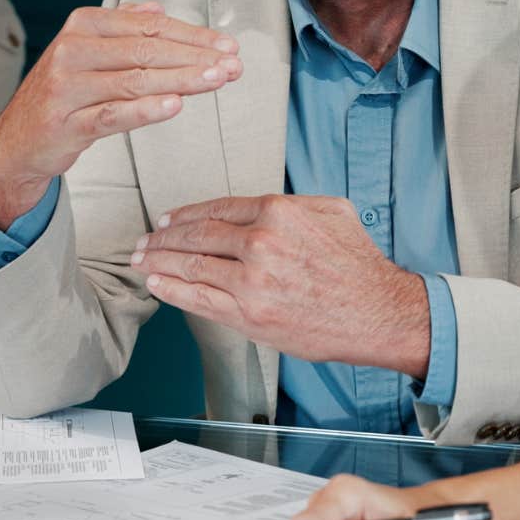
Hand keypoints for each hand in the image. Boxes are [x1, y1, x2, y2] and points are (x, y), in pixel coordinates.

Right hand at [0, 2, 241, 226]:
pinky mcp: (66, 123)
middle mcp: (71, 51)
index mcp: (82, 26)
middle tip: (233, 65)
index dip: (192, 35)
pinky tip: (175, 106)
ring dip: (182, 80)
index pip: (149, 26)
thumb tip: (156, 7)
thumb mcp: (86, 53)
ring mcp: (66, 87)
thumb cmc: (63, 95)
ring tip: (217, 81)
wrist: (18, 142)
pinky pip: (112, 115)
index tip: (227, 45)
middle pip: (146, 50)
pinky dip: (146, 110)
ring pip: (134, 80)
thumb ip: (119, 27)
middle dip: (195, 57)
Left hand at [137, 195, 430, 374]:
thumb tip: (262, 208)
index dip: (186, 215)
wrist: (377, 312)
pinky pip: (198, 299)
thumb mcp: (332, 212)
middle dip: (163, 239)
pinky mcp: (249, 315)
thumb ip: (292, 204)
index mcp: (278, 212)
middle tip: (145, 241)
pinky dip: (172, 290)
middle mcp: (261, 243)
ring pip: (191, 266)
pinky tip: (157, 285)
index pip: (217, 209)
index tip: (168, 220)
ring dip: (159, 263)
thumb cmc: (357, 265)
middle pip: (196, 236)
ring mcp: (252, 281)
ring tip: (142, 261)